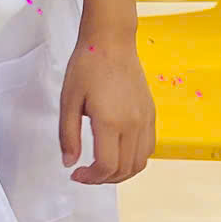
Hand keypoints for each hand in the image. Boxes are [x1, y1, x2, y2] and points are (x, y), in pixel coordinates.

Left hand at [60, 28, 156, 183]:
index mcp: (110, 122)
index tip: (76, 174)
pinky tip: (118, 153)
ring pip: (140, 162)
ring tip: (102, 168)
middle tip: (86, 174)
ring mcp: (146, 120)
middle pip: (125, 169)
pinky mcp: (152, 114)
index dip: (90, 178)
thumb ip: (68, 135)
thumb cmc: (87, 66)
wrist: (111, 42)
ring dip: (121, 173)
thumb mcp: (68, 101)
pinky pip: (149, 147)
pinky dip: (135, 159)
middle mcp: (133, 124)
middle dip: (104, 179)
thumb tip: (69, 162)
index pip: (106, 166)